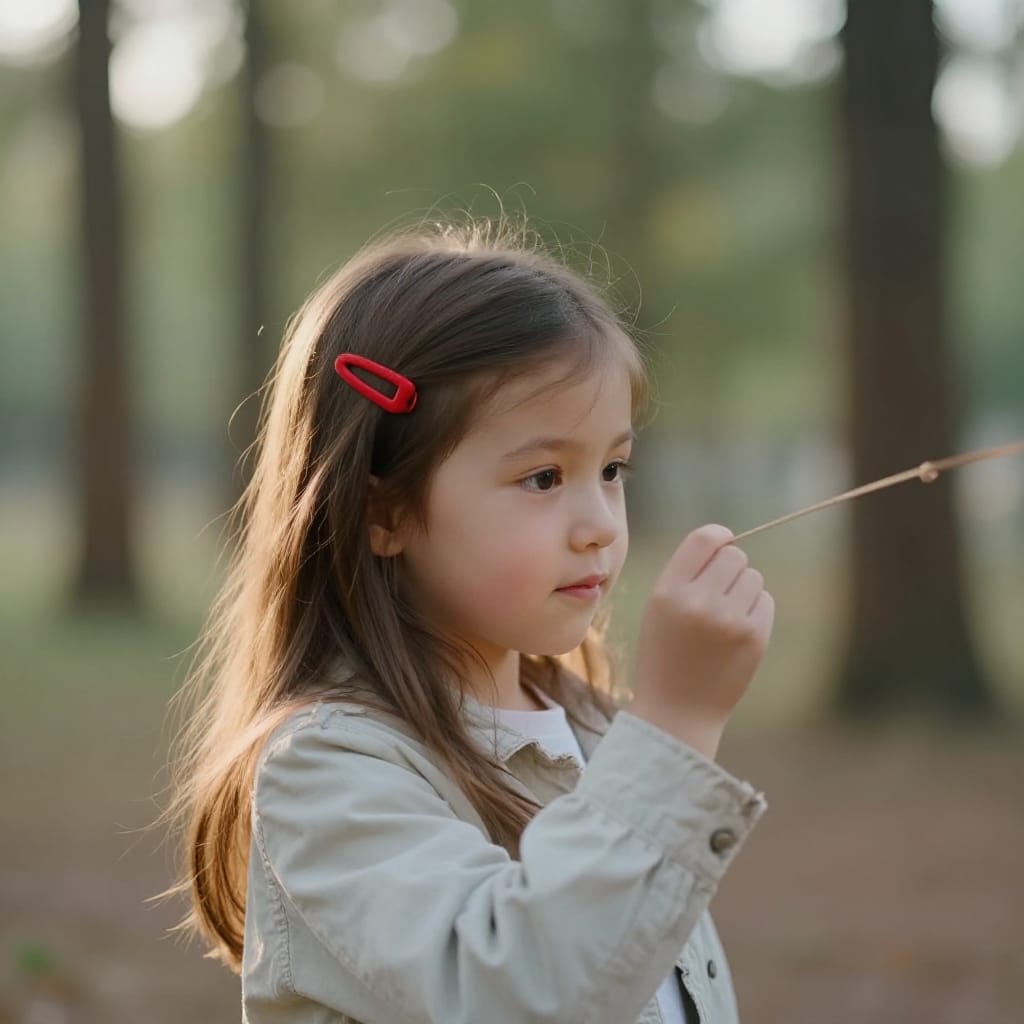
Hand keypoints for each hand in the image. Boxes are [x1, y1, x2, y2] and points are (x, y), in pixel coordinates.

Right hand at [628, 524, 774, 758]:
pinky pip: (765, 601)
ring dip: (743, 589)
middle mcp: (698, 602)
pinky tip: (737, 631)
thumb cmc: (665, 654)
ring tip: (724, 617)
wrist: (678, 711)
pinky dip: (755, 609)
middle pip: (734, 555)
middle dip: (730, 568)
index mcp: (668, 591)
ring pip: (753, 577)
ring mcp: (729, 620)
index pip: (703, 539)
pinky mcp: (754, 637)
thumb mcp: (658, 609)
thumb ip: (686, 574)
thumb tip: (726, 541)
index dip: (718, 536)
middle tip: (718, 592)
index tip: (723, 542)